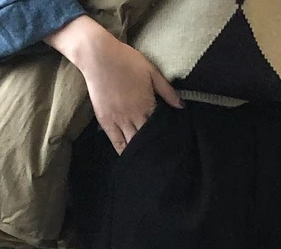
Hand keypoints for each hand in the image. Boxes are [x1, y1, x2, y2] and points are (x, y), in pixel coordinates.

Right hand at [45, 16, 183, 154]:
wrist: (98, 56)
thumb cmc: (126, 60)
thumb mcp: (151, 71)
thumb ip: (167, 91)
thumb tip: (181, 106)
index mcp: (147, 104)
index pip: (159, 127)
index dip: (165, 135)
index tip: (171, 143)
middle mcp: (133, 116)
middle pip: (146, 138)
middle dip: (154, 147)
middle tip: (161, 156)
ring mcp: (119, 120)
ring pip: (132, 143)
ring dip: (140, 152)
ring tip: (147, 161)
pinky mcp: (105, 122)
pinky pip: (116, 143)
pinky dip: (123, 151)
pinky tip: (130, 158)